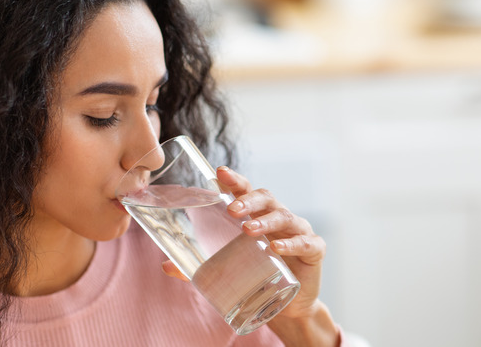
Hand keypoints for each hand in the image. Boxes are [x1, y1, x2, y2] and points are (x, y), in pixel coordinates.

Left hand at [161, 166, 326, 316]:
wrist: (288, 307)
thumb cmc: (256, 277)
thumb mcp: (227, 270)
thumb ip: (197, 267)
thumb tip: (165, 265)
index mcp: (257, 215)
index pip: (245, 191)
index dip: (234, 180)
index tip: (220, 172)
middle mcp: (278, 218)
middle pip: (266, 198)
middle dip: (248, 200)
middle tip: (231, 209)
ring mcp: (298, 232)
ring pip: (284, 217)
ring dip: (266, 221)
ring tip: (248, 230)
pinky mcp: (314, 250)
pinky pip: (306, 242)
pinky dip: (292, 244)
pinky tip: (277, 249)